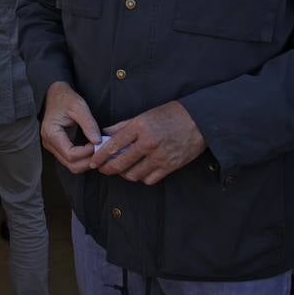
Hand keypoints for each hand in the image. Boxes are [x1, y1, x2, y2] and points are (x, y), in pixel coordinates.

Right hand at [39, 81, 99, 173]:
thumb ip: (89, 124)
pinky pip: (70, 160)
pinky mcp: (58, 148)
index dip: (87, 152)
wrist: (54, 94)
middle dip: (88, 161)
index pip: (71, 154)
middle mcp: (49, 144)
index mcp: (51, 133)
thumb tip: (98, 141)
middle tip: (101, 151)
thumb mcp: (79, 106)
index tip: (98, 143)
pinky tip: (92, 151)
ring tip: (98, 151)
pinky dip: (83, 159)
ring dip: (86, 162)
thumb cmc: (65, 98)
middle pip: (71, 165)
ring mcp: (52, 147)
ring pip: (71, 165)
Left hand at [89, 100, 205, 184]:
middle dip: (108, 169)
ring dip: (125, 174)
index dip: (100, 156)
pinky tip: (140, 171)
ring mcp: (160, 156)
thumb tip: (105, 133)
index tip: (94, 161)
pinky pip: (149, 179)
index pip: (113, 145)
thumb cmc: (170, 115)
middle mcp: (148, 143)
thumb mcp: (144, 115)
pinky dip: (142, 178)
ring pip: (133, 174)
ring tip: (122, 170)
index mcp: (139, 127)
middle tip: (103, 169)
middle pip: (120, 163)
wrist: (199, 121)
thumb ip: (123, 126)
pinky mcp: (170, 166)